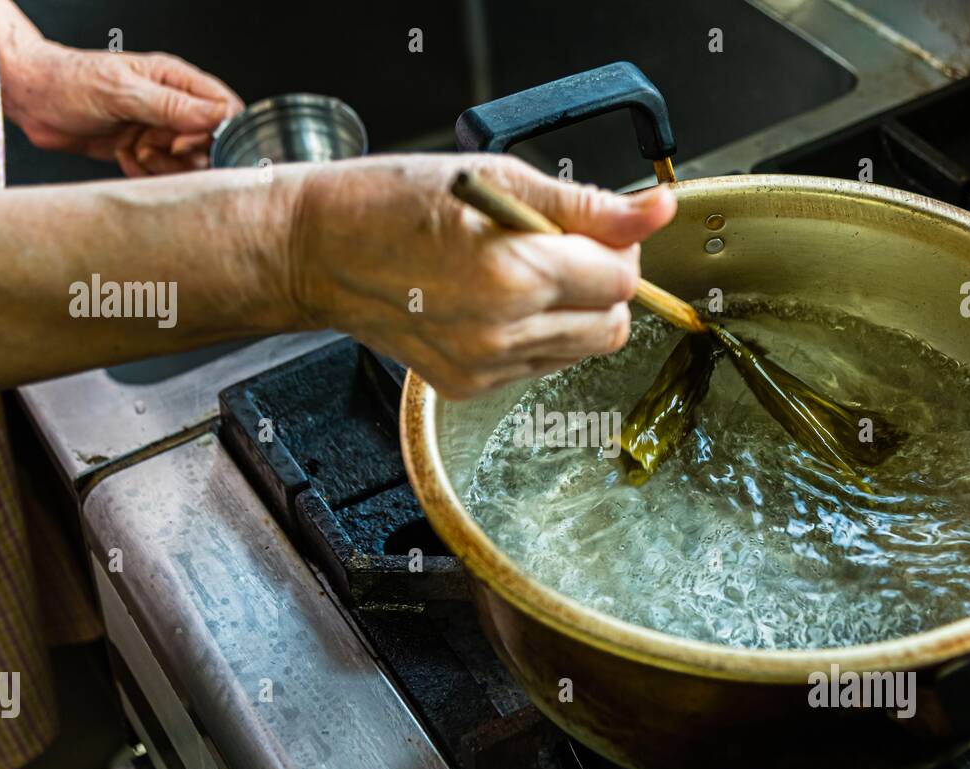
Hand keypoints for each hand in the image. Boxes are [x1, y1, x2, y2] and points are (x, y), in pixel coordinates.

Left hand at [0, 28, 241, 175]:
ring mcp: (160, 129)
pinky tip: (123, 157)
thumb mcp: (122, 91)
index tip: (182, 143)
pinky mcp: (145, 151)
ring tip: (134, 150)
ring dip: (161, 166)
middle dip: (183, 155)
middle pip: (209, 144)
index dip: (214, 133)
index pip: (224, 109)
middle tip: (152, 147)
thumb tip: (215, 116)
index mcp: (176, 80)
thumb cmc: (69, 81)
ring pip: (188, 164)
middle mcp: (174, 106)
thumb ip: (171, 105)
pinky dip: (143, 173)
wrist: (31, 100)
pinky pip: (162, 174)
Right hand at [285, 155, 677, 398]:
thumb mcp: (496, 180)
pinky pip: (539, 365)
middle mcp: (503, 334)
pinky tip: (493, 301)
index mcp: (513, 276)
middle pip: (614, 325)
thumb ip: (586, 205)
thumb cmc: (390, 203)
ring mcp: (485, 368)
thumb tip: (655, 211)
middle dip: (604, 285)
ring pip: (581, 349)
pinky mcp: (468, 387)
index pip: (623, 280)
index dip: (618, 249)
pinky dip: (536, 333)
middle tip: (560, 249)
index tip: (590, 228)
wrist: (315, 252)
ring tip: (518, 272)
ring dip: (573, 310)